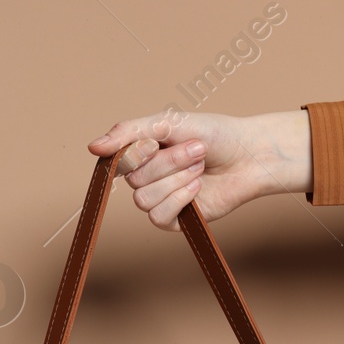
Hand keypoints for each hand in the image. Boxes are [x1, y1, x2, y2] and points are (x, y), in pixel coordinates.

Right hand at [85, 110, 313, 229]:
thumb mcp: (169, 123)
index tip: (159, 141)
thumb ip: (129, 132)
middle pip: (135, 180)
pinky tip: (197, 189)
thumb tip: (92, 147)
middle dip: (169, 163)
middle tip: (197, 150)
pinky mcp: (173, 220)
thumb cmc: (214, 134)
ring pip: (144, 199)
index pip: (118, 161)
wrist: (251, 156)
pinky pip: (158, 216)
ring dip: (177, 180)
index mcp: (142, 154)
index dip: (138, 153)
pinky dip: (180, 199)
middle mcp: (147, 178)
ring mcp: (159, 200)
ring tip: (199, 168)